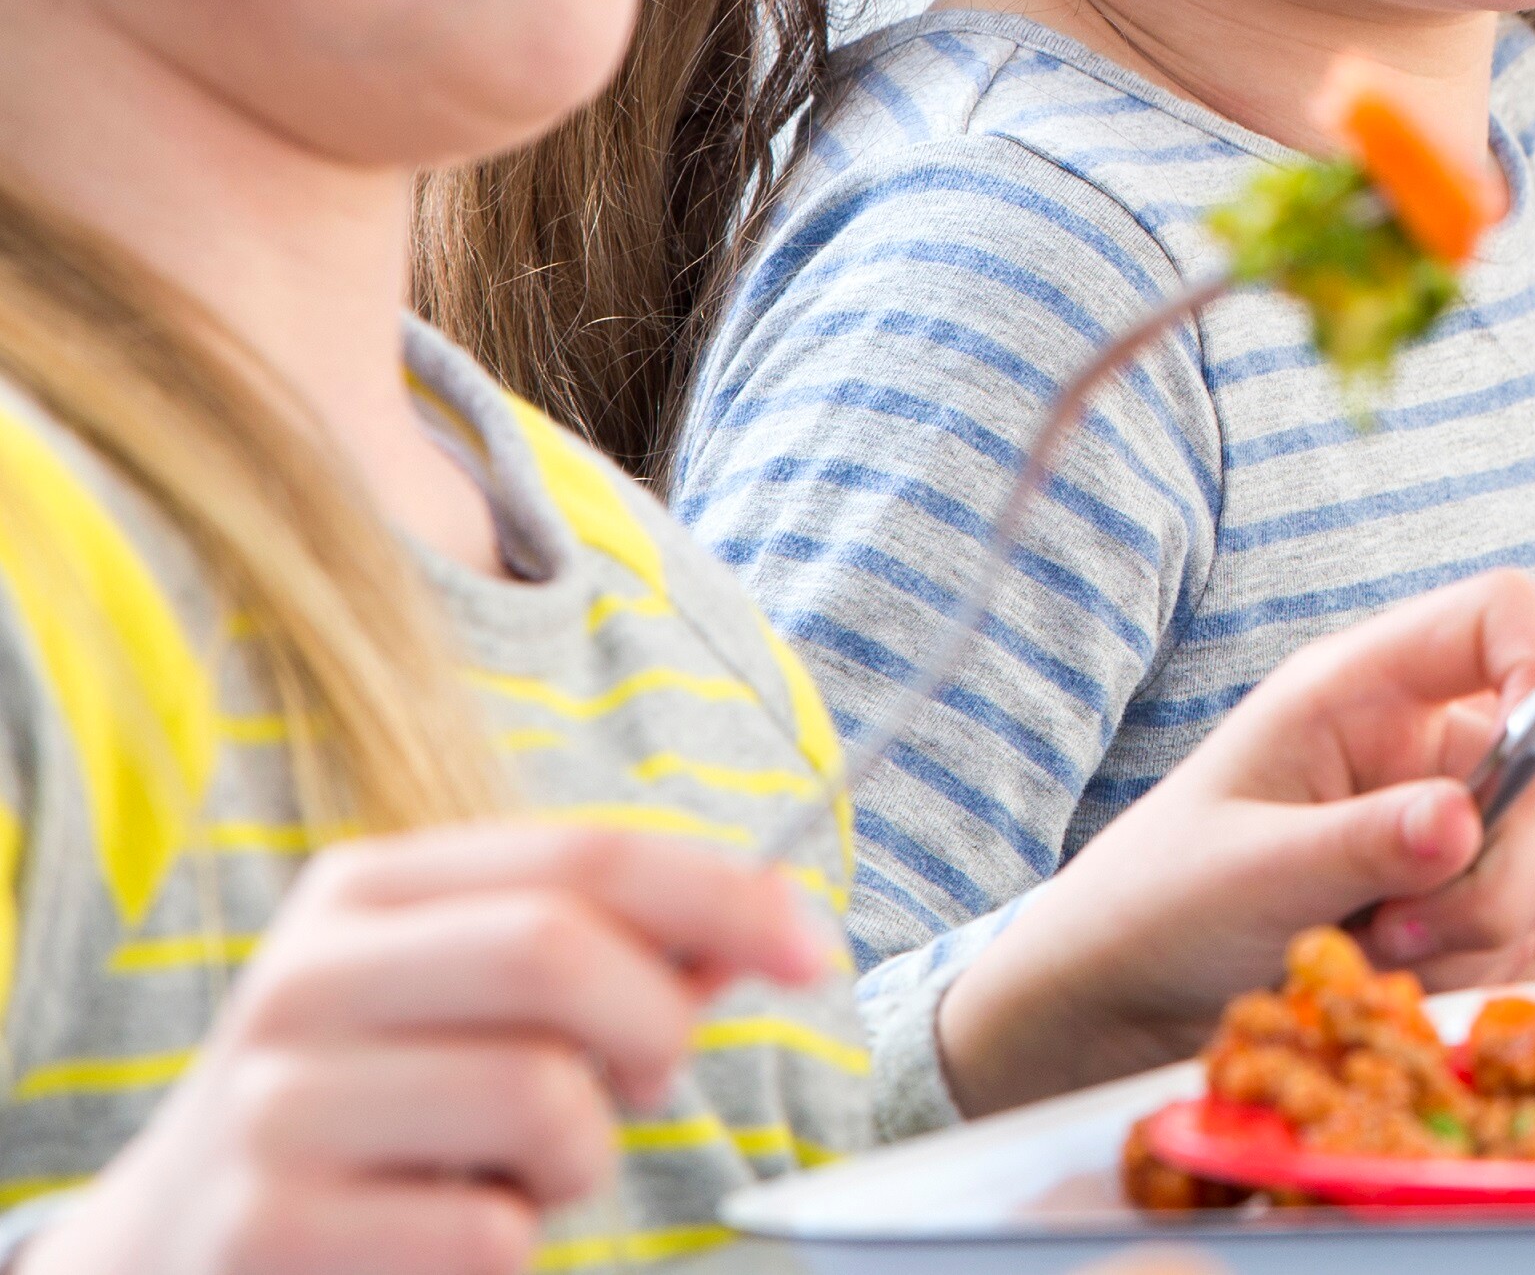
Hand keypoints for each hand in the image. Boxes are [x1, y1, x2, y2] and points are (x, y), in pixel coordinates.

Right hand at [24, 825, 829, 1274]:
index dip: (721, 893)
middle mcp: (310, 976)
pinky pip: (485, 1235)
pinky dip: (512, 1248)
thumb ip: (605, 957)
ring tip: (525, 1171)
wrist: (163, 1259)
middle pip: (559, 952)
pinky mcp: (268, 1231)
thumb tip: (765, 927)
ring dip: (583, 1156)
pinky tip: (450, 1238)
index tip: (816, 948)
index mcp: (367, 892)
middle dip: (655, 1023)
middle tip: (653, 1079)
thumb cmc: (367, 1117)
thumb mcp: (460, 1005)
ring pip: (539, 1098)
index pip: (584, 853)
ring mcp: (277, 1105)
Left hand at [934, 569, 1534, 1116]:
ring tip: (1434, 931)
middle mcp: (1459, 739)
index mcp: (1376, 684)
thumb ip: (1353, 840)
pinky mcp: (1531, 916)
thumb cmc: (1170, 900)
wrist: (1142, 999)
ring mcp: (1507, 828)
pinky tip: (1475, 962)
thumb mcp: (1240, 867)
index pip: (1500, 612)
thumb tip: (1457, 817)